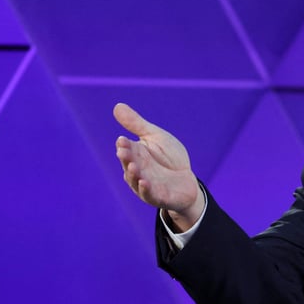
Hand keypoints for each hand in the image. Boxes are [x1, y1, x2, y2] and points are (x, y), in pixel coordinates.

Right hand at [114, 103, 204, 228]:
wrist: (186, 182)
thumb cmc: (169, 158)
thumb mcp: (155, 137)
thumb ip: (137, 125)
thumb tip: (117, 106)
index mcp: (136, 155)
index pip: (127, 149)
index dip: (124, 146)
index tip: (122, 140)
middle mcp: (138, 171)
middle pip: (129, 164)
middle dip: (126, 159)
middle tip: (123, 151)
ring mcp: (147, 186)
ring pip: (136, 181)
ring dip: (134, 175)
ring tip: (133, 167)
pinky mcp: (159, 197)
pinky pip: (150, 195)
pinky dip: (146, 190)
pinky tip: (144, 182)